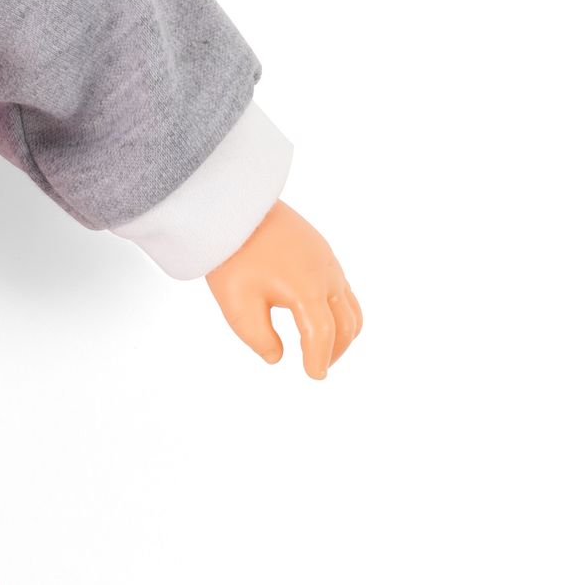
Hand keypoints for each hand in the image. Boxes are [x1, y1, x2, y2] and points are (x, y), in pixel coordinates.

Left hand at [205, 201, 361, 379]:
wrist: (235, 208)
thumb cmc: (233, 256)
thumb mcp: (237, 305)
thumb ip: (258, 337)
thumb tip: (277, 357)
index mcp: (308, 291)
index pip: (323, 336)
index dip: (319, 360)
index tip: (313, 375)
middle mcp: (326, 276)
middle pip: (346, 324)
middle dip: (336, 350)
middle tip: (319, 366)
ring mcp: (328, 261)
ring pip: (350, 306)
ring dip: (342, 331)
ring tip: (322, 345)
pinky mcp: (323, 251)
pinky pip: (343, 287)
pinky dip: (339, 309)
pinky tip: (317, 314)